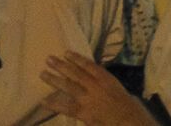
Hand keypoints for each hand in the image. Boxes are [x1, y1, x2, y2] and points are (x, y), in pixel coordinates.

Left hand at [40, 52, 156, 125]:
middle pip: (75, 73)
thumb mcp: (115, 87)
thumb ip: (102, 81)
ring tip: (43, 73)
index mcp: (105, 78)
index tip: (66, 53)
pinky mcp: (83, 111)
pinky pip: (66, 107)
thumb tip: (90, 75)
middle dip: (62, 66)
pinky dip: (54, 103)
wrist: (127, 118)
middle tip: (49, 59)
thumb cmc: (124, 104)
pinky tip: (44, 100)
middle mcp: (95, 86)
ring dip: (55, 80)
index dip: (76, 59)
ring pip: (69, 86)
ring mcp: (88, 98)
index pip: (88, 65)